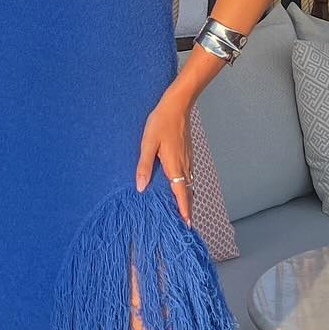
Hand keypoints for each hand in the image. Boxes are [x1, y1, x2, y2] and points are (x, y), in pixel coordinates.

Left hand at [135, 91, 193, 223]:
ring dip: (187, 198)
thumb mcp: (147, 143)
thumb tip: (140, 187)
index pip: (181, 193)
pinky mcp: (187, 153)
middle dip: (187, 208)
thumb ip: (144, 166)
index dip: (184, 209)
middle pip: (188, 192)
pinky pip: (188, 175)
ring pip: (189, 184)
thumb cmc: (161, 122)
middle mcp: (184, 165)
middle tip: (185, 223)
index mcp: (174, 165)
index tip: (187, 224)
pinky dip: (186, 186)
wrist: (177, 105)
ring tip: (182, 209)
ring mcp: (188, 159)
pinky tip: (180, 186)